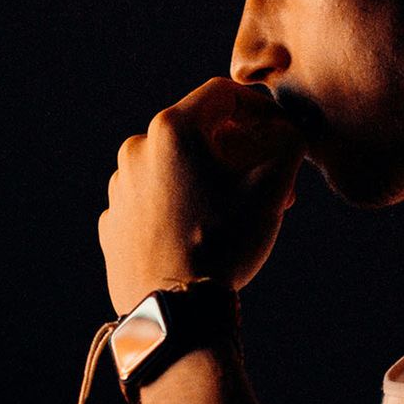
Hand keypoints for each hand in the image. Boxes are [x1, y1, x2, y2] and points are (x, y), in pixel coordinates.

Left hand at [99, 78, 303, 311]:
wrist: (174, 310)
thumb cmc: (225, 242)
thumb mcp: (273, 186)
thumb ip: (290, 141)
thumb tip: (285, 129)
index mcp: (171, 129)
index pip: (222, 94)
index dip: (260, 108)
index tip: (281, 134)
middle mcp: (136, 149)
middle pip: (199, 132)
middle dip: (240, 151)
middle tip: (274, 186)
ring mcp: (120, 187)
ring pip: (175, 166)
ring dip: (211, 178)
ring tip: (239, 213)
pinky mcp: (113, 221)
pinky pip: (155, 199)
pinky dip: (181, 205)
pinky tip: (203, 232)